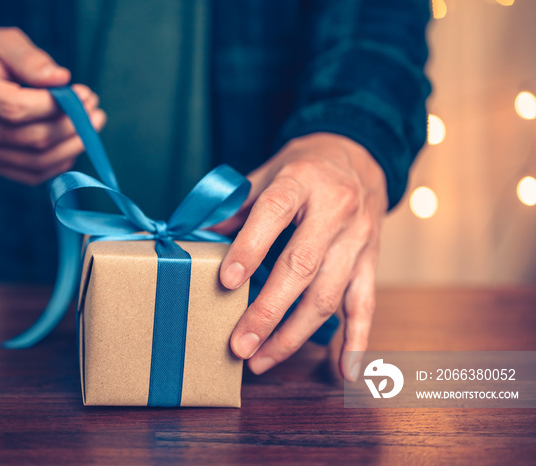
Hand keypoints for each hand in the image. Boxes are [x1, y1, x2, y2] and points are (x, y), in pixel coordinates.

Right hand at [0, 27, 105, 184]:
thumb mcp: (3, 41)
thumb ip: (31, 59)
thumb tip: (62, 80)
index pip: (16, 108)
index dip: (55, 107)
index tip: (82, 94)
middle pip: (31, 138)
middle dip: (72, 126)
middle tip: (93, 109)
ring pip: (36, 161)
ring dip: (72, 146)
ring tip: (91, 125)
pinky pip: (32, 173)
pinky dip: (59, 162)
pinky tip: (73, 143)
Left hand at [213, 133, 387, 380]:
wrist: (358, 155)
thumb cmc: (304, 167)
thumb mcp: (268, 172)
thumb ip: (238, 206)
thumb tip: (201, 239)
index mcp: (302, 180)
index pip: (274, 213)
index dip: (250, 247)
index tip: (226, 282)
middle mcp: (335, 211)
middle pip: (302, 267)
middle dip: (268, 311)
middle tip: (239, 344)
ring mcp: (358, 239)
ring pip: (329, 295)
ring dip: (294, 334)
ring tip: (261, 360)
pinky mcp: (371, 262)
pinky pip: (365, 305)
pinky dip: (356, 341)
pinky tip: (344, 372)